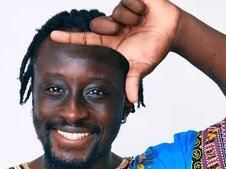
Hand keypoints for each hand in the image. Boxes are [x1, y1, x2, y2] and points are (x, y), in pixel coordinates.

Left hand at [50, 0, 182, 103]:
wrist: (173, 30)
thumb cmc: (155, 48)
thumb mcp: (142, 66)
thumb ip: (133, 81)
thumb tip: (131, 101)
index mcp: (110, 42)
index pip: (86, 39)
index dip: (69, 38)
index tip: (52, 36)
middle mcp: (111, 25)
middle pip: (97, 23)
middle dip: (112, 28)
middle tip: (127, 31)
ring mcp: (119, 12)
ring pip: (115, 12)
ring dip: (131, 18)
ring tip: (141, 21)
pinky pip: (127, 0)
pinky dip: (138, 7)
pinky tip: (144, 11)